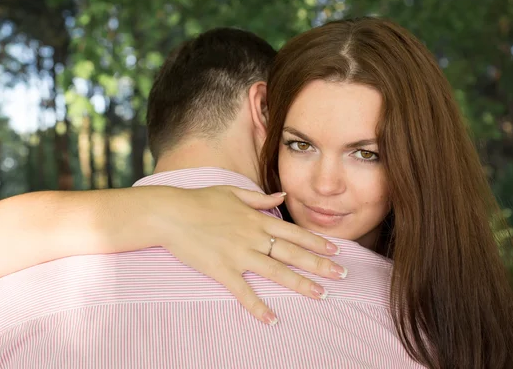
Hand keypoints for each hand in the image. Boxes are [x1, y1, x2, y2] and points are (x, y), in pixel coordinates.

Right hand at [157, 186, 345, 324]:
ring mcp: (239, 254)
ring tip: (321, 295)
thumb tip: (281, 196)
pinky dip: (258, 306)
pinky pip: (243, 291)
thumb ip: (259, 198)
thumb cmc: (199, 200)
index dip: (316, 242)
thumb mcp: (232, 192)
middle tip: (342, 275)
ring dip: (300, 284)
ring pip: (276, 271)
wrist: (171, 212)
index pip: (293, 232)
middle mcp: (253, 236)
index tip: (336, 250)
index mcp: (256, 219)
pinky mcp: (222, 270)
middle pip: (292, 252)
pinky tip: (272, 319)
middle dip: (320, 264)